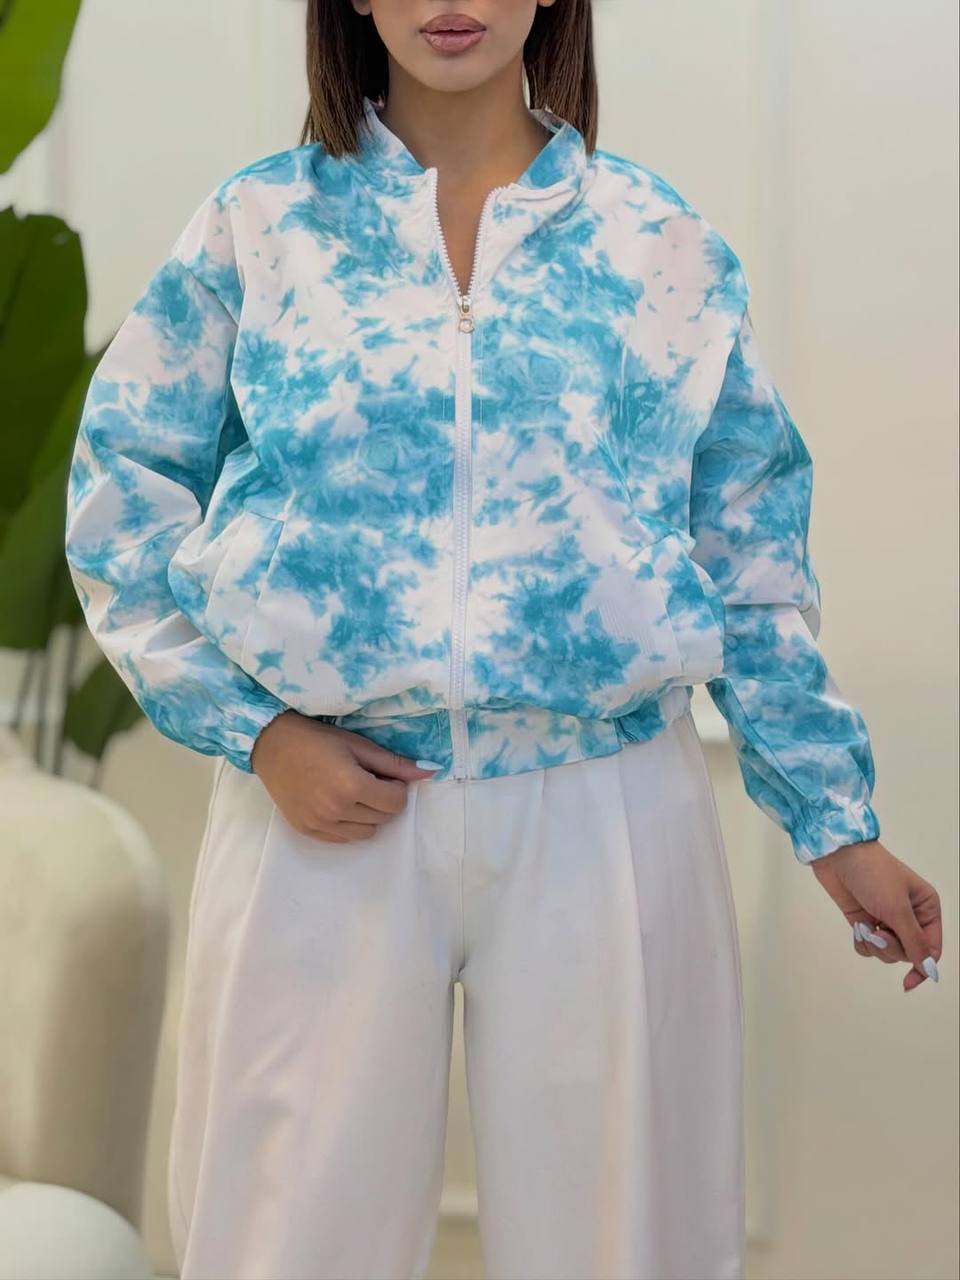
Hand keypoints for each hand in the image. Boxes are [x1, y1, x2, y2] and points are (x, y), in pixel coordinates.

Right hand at [249, 710, 440, 842]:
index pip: (397, 802)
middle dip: (382, 799)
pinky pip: (344, 838)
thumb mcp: (358, 745)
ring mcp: (320, 824)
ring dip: (367, 814)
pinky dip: (349, 824)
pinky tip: (336, 802)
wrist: (271, 745)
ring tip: (350, 791)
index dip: (395, 786)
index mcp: (351, 787)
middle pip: (384, 817)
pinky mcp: (307, 831)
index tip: (381, 773)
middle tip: (365, 778)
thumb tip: (430, 772)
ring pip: (367, 832)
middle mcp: (336, 811)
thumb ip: (394, 763)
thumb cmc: (316, 739)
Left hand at [809, 839, 942, 991]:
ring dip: (875, 944)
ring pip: (886, 951)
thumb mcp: (898, 909)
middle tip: (879, 932)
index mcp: (926, 908)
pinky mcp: (865, 919)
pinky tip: (857, 927)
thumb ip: (914, 942)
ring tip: (866, 926)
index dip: (923, 966)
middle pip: (907, 952)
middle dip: (891, 947)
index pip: (931, 948)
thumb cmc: (873, 874)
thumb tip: (929, 969)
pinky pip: (868, 945)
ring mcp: (886, 918)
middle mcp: (909, 915)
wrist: (838, 855)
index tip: (907, 982)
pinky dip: (862, 941)